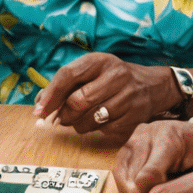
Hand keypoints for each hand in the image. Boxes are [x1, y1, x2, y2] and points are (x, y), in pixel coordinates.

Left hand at [33, 53, 173, 141]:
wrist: (154, 86)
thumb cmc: (113, 79)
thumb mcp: (93, 72)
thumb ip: (66, 84)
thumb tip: (39, 105)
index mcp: (100, 60)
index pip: (67, 75)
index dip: (50, 95)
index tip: (38, 112)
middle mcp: (115, 75)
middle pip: (78, 101)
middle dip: (64, 115)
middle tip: (60, 119)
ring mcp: (127, 96)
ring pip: (90, 120)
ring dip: (78, 125)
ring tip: (80, 120)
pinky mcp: (135, 116)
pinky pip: (106, 131)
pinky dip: (97, 131)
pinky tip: (101, 122)